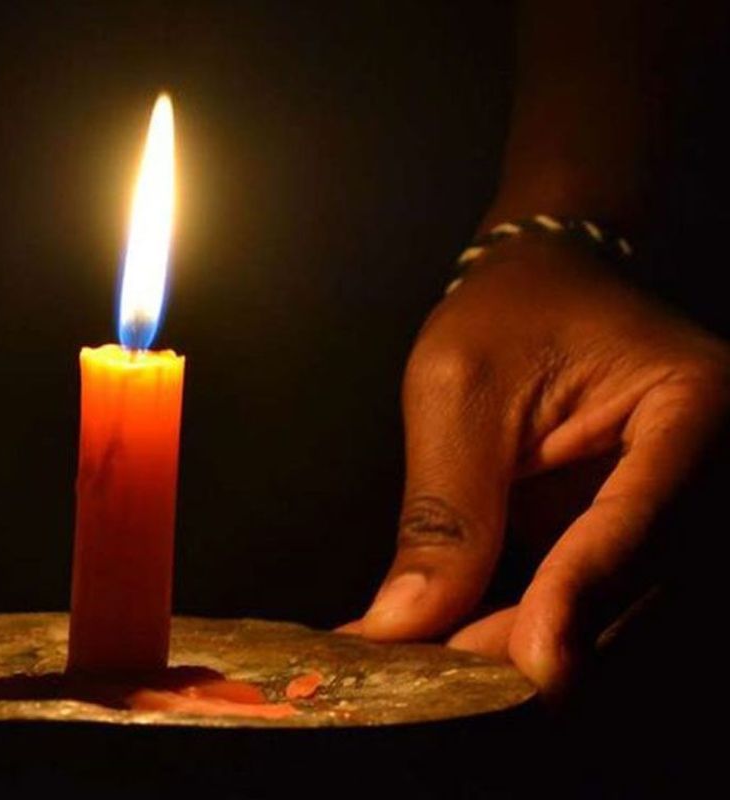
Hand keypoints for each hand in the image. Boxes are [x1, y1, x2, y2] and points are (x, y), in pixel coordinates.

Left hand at [351, 237, 728, 694]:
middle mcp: (714, 476)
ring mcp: (684, 517)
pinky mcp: (641, 547)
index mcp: (698, 407)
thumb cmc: (506, 315)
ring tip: (428, 674)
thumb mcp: (459, 389)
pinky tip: (450, 654)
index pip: (647, 517)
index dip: (586, 591)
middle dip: (538, 647)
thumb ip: (445, 507)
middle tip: (440, 685)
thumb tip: (402, 626)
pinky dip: (523, 639)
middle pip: (639, 590)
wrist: (544, 289)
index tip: (532, 657)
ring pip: (618, 618)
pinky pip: (594, 610)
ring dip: (523, 657)